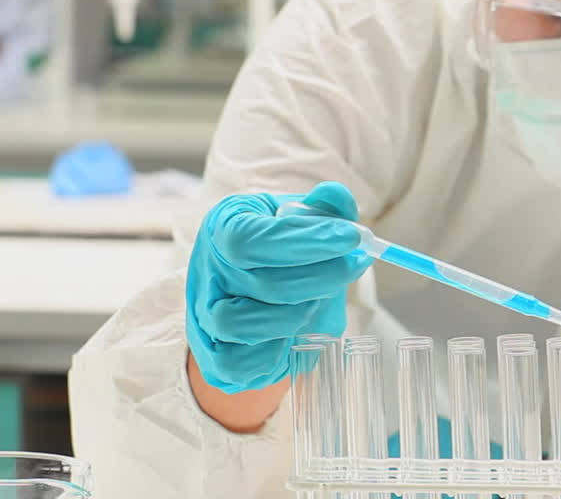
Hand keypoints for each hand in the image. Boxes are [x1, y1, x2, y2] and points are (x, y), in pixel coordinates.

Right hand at [186, 181, 371, 392]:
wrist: (252, 292)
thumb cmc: (283, 249)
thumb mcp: (301, 218)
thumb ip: (325, 206)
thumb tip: (335, 197)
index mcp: (223, 228)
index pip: (252, 239)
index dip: (307, 240)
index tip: (352, 238)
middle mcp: (207, 272)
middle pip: (263, 284)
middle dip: (321, 277)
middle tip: (354, 265)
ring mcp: (205, 317)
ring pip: (243, 325)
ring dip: (298, 315)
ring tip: (321, 300)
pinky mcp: (213, 357)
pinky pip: (240, 365)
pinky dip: (276, 353)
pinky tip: (298, 333)